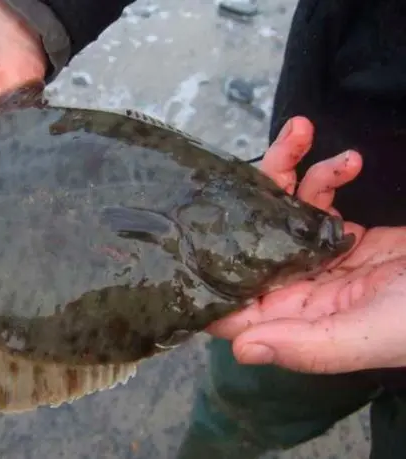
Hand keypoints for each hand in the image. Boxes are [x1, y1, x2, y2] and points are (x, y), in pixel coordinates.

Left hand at [208, 116, 405, 373]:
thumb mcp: (369, 334)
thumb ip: (307, 345)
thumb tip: (244, 351)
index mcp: (295, 319)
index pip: (232, 304)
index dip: (207, 271)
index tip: (193, 226)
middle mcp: (299, 291)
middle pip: (248, 244)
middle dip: (247, 198)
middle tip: (256, 159)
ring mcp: (322, 261)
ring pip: (281, 214)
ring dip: (287, 172)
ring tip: (302, 132)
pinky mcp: (347, 237)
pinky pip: (320, 202)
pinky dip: (327, 176)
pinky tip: (351, 162)